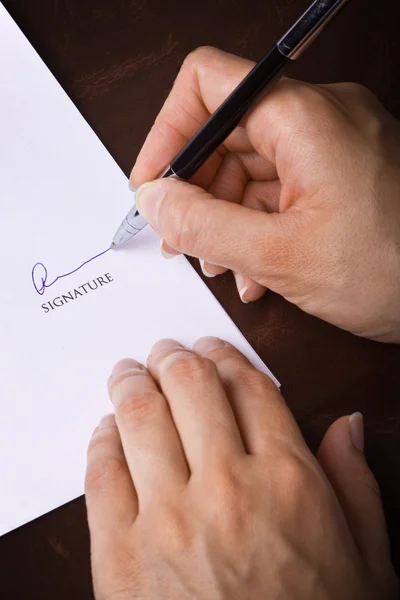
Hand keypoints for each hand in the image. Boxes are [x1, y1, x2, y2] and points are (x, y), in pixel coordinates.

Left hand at [85, 337, 396, 599]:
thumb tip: (349, 423)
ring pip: (140, 416)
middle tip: (162, 351)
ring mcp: (168, 519)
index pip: (247, 385)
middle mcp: (227, 487)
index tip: (210, 348)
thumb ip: (356, 481)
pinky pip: (102, 473)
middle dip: (172, 356)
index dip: (225, 355)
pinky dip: (102, 440)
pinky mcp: (121, 556)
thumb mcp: (366, 558)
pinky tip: (108, 430)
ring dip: (131, 383)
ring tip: (128, 373)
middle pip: (190, 384)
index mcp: (288, 479)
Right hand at [130, 47, 399, 342]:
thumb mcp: (282, 257)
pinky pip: (279, 187)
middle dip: (195, 190)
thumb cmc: (394, 271)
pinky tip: (254, 269)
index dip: (166, 135)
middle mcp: (318, 117)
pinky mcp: (339, 173)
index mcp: (303, 118)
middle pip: (224, 132)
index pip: (206, 85)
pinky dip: (256, 224)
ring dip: (224, 217)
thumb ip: (204, 226)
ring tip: (222, 265)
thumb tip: (154, 202)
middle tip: (180, 238)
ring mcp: (331, 145)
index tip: (152, 188)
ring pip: (249, 166)